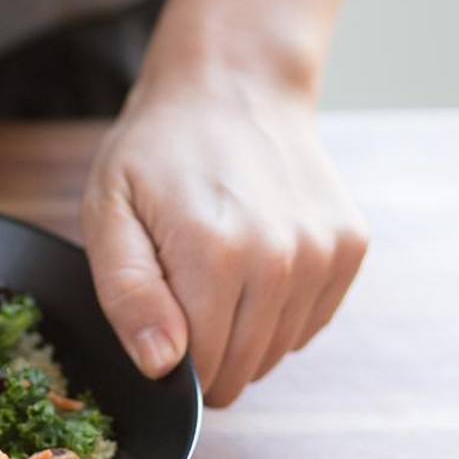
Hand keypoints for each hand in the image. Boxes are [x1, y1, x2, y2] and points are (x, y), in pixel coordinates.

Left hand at [80, 78, 368, 406]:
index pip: (198, 369)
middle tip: (179, 298)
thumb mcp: (108, 215)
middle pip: (241, 369)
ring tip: (213, 274)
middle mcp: (282, 260)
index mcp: (215, 256)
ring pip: (276, 353)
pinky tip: (250, 267)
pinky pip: (307, 324)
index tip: (155, 322)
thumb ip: (128, 294)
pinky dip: (276, 313)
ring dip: (241, 334)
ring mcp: (324, 253)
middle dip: (204, 355)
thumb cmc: (155, 154)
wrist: (230, 89)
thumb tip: (161, 364)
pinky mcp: (350, 247)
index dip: (169, 361)